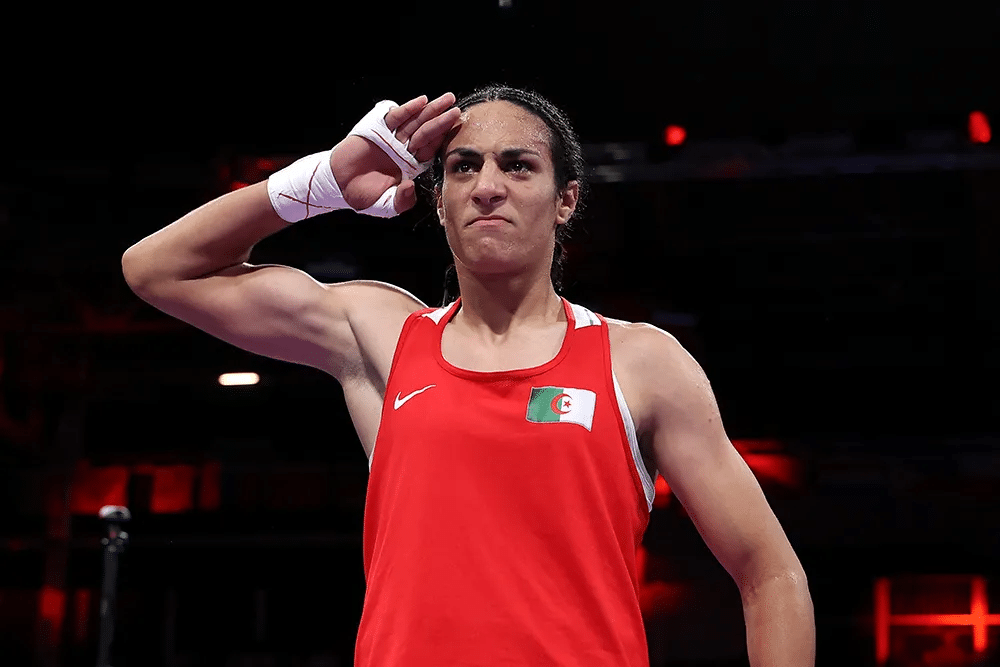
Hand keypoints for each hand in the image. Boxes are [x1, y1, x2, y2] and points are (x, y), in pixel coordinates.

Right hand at [330, 93, 460, 213]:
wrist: (339, 185)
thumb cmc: (363, 195)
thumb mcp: (386, 205)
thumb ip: (401, 201)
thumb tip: (410, 186)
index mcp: (411, 166)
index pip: (431, 150)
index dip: (443, 140)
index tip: (457, 132)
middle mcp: (404, 149)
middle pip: (427, 132)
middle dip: (442, 121)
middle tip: (456, 109)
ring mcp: (392, 138)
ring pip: (415, 122)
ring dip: (431, 110)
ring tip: (446, 100)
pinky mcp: (378, 129)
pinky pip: (396, 117)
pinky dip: (408, 109)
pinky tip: (421, 102)